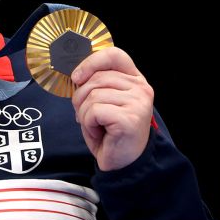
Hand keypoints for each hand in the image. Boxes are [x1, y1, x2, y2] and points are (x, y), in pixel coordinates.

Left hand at [70, 47, 153, 170]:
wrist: (122, 163)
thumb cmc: (110, 132)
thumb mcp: (103, 101)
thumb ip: (95, 84)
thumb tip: (77, 75)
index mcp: (135, 79)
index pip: (114, 55)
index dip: (91, 62)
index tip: (77, 77)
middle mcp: (141, 88)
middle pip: (96, 78)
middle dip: (81, 98)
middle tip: (88, 117)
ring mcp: (138, 102)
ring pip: (92, 95)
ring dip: (85, 115)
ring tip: (97, 126)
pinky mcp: (130, 118)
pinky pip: (94, 111)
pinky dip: (89, 124)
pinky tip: (101, 133)